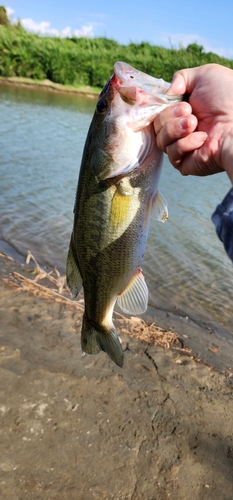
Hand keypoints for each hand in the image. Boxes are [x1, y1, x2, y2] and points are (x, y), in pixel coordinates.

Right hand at [154, 64, 232, 182]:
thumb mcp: (204, 75)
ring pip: (161, 141)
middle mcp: (182, 129)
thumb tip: (167, 94)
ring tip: (194, 123)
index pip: (158, 111)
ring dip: (175, 129)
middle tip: (189, 112)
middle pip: (157, 125)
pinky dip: (185, 144)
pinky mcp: (187, 163)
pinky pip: (172, 155)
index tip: (171, 100)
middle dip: (169, 115)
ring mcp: (184, 147)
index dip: (159, 106)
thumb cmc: (228, 97)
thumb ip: (181, 78)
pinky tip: (202, 138)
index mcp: (184, 110)